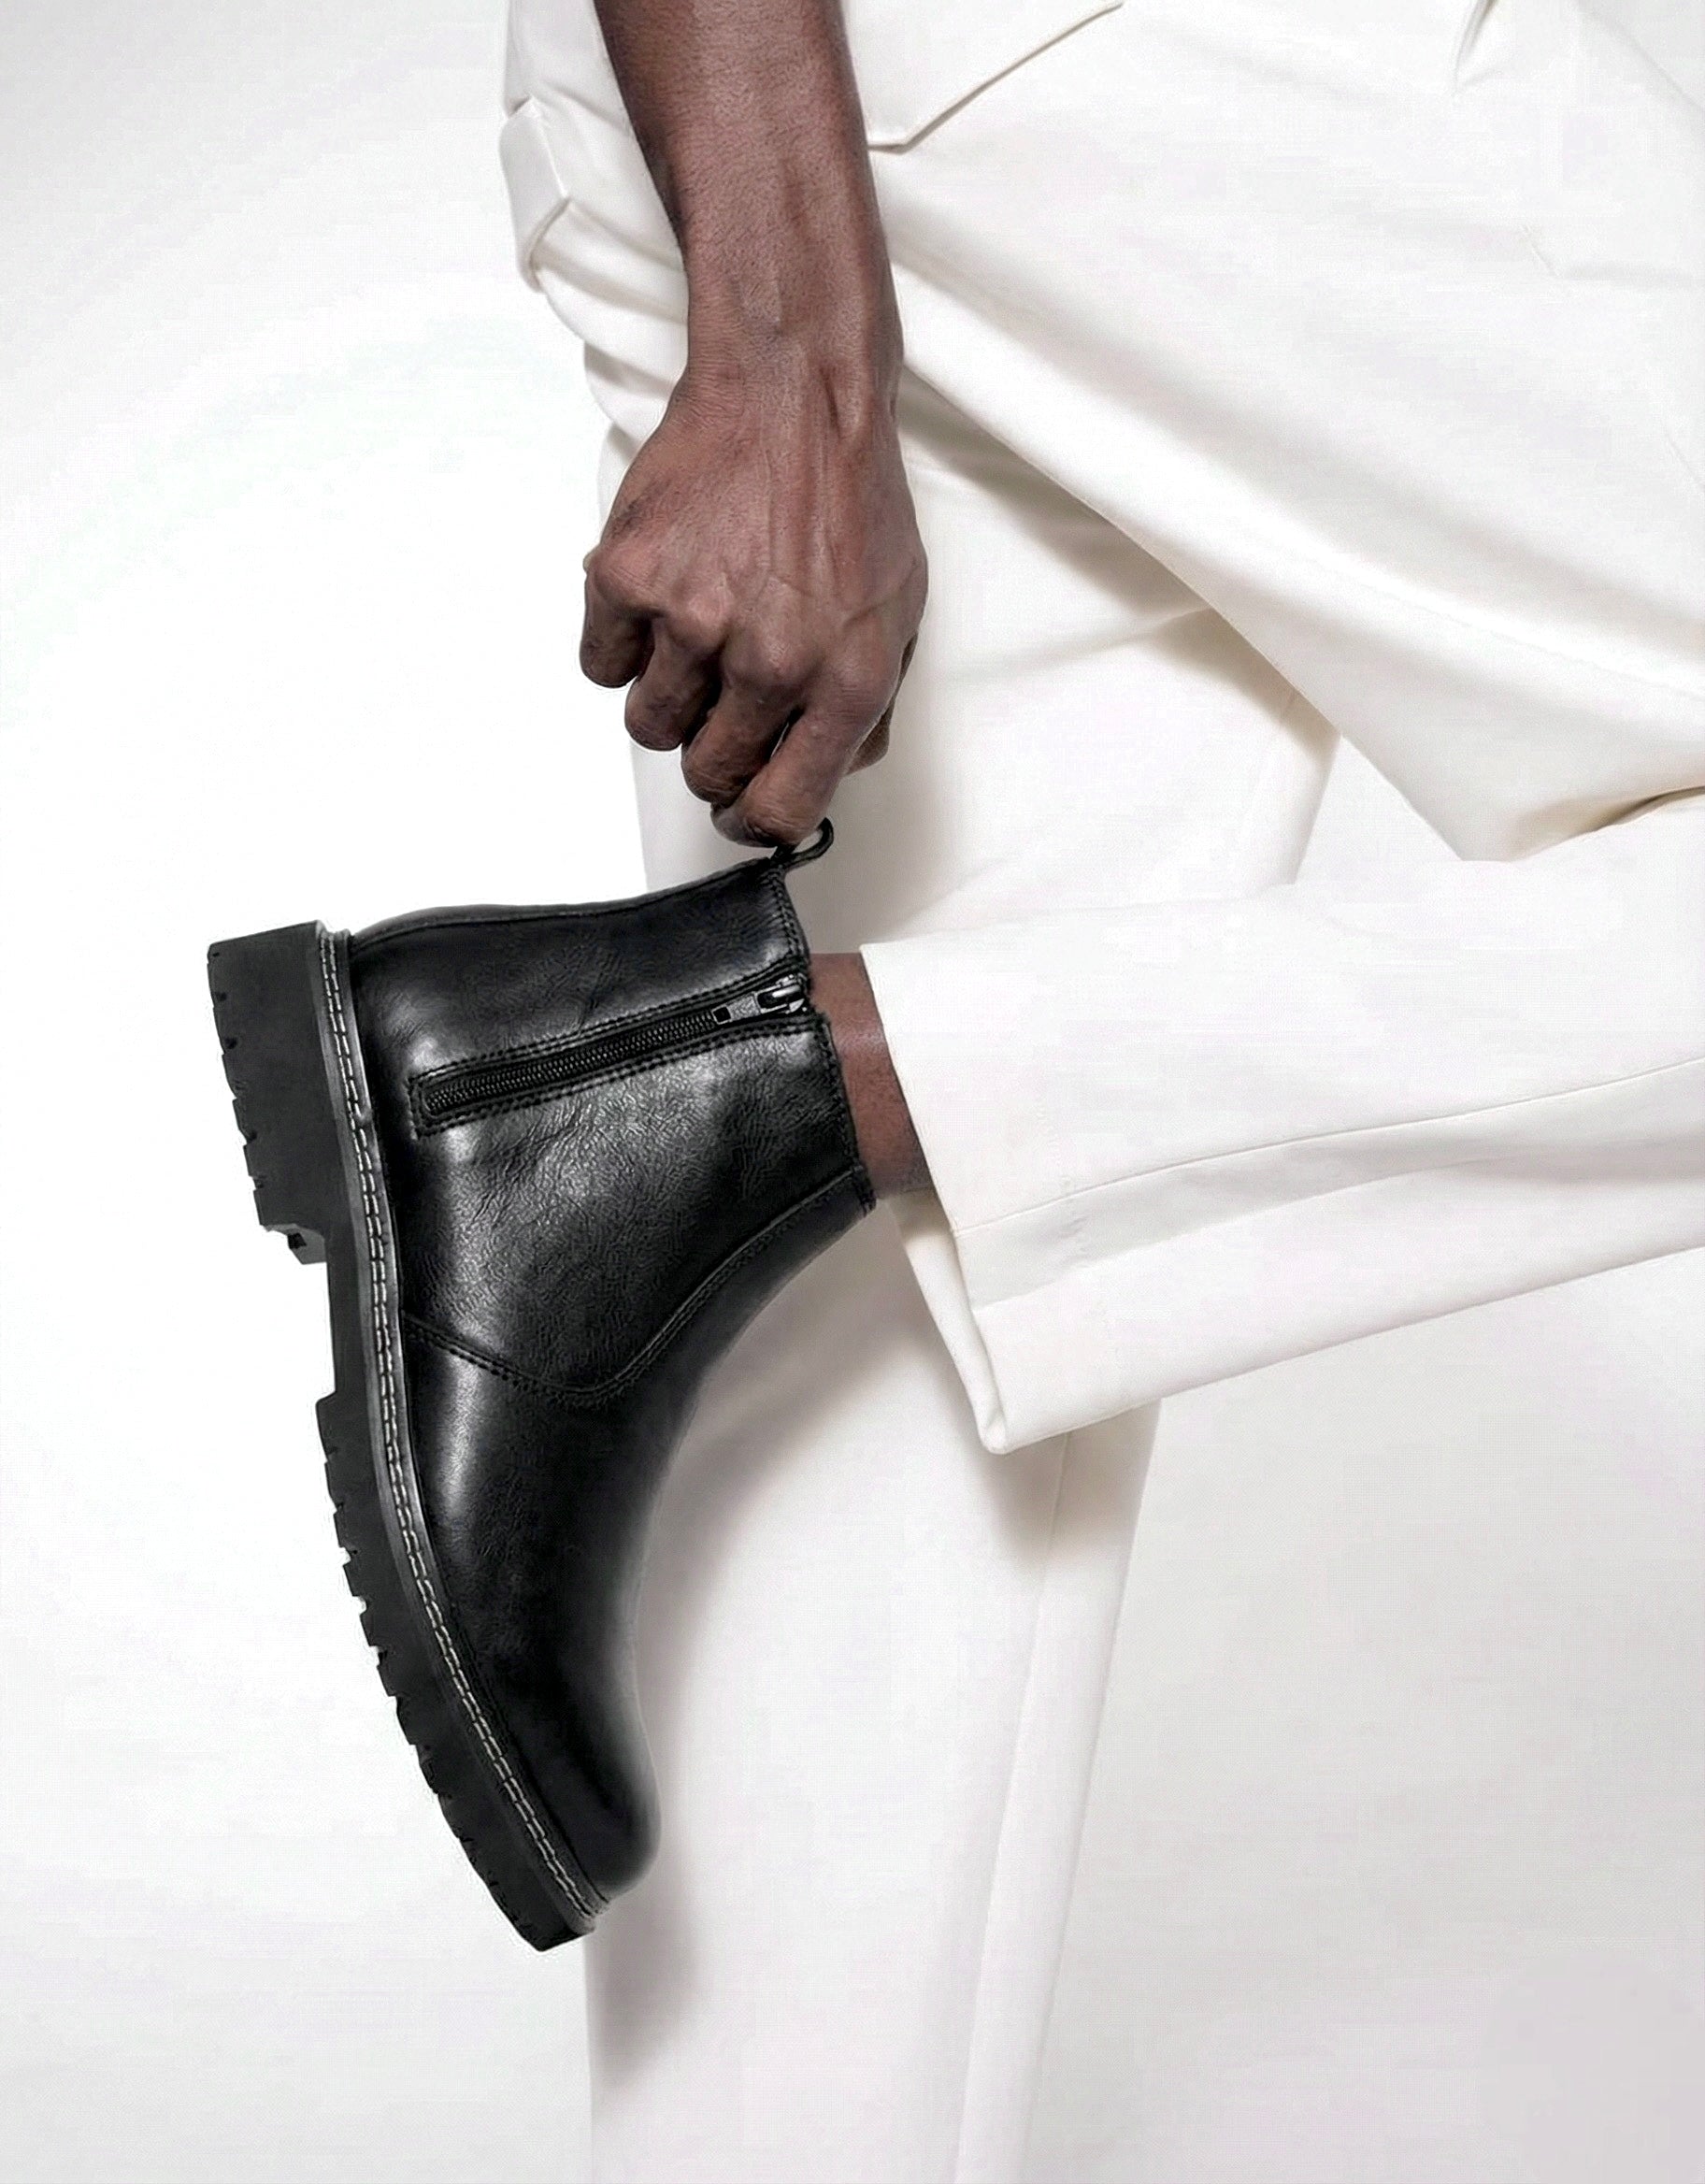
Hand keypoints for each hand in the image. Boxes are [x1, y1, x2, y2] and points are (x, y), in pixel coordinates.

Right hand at [580, 351, 926, 846]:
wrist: (793, 387)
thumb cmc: (849, 497)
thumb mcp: (900, 612)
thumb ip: (868, 705)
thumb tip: (830, 774)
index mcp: (845, 683)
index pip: (780, 812)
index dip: (754, 821)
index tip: (741, 807)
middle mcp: (771, 664)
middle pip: (705, 773)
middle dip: (710, 749)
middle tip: (723, 696)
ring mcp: (693, 622)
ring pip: (649, 725)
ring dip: (667, 695)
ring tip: (697, 630)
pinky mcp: (629, 578)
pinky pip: (602, 664)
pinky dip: (621, 642)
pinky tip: (659, 596)